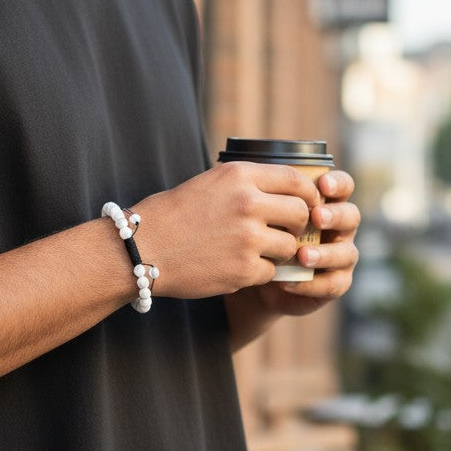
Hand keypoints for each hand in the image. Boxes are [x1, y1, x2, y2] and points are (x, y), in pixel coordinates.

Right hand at [132, 160, 323, 298]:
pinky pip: (271, 272)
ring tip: (254, 252)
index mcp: (240, 176)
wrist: (142, 248)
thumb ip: (247, 184)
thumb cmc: (172, 215)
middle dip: (298, 225)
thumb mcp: (210, 183)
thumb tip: (285, 189)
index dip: (308, 194)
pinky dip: (258, 273)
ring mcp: (248, 238)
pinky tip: (236, 268)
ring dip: (278, 252)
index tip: (308, 204)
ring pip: (289, 246)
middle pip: (300, 213)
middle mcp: (248, 203)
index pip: (296, 180)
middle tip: (287, 233)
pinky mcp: (244, 270)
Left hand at [248, 169, 359, 316]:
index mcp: (326, 202)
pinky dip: (313, 284)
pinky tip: (289, 282)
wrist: (253, 274)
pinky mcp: (335, 282)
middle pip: (351, 216)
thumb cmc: (259, 233)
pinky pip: (334, 284)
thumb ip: (269, 197)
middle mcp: (338, 227)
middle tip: (316, 216)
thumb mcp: (262, 213)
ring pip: (347, 253)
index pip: (343, 186)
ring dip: (325, 253)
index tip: (322, 184)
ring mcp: (340, 255)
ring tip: (302, 255)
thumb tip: (259, 180)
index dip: (338, 184)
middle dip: (335, 215)